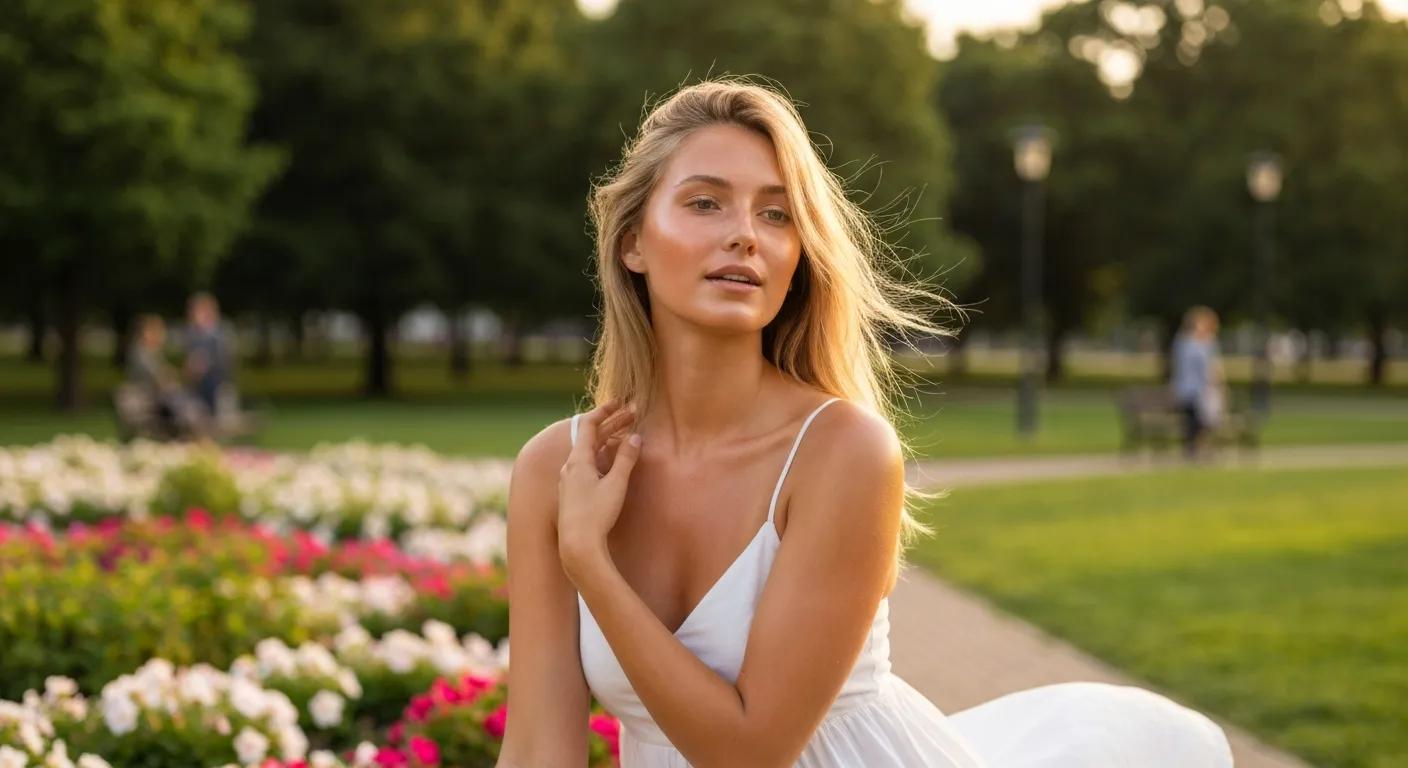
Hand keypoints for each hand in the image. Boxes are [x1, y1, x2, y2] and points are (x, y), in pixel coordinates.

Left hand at [558, 399, 642, 569]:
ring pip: (589, 452)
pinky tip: (612, 462)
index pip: (588, 425)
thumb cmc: (596, 515)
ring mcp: (569, 481)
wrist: (577, 546)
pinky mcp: (573, 493)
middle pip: (590, 438)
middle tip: (632, 415)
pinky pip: (587, 466)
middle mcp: (570, 467)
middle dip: (612, 425)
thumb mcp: (616, 484)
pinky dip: (602, 456)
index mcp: (578, 460)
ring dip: (608, 441)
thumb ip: (626, 459)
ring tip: (627, 435)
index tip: (620, 401)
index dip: (605, 411)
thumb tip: (635, 437)